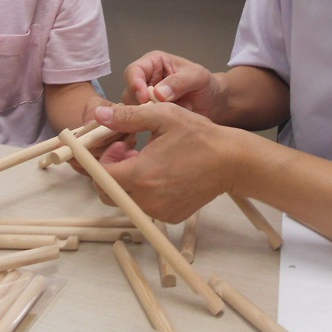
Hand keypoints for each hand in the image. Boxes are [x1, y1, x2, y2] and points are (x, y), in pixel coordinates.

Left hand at [94, 102, 238, 222]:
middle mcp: (147, 200)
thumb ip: (127, 116)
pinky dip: (147, 192)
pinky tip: (164, 172)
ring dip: (130, 181)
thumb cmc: (199, 136)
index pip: (101, 176)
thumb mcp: (163, 116)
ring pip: (128, 199)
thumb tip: (99, 114)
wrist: (231, 161)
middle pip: (109, 192)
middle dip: (113, 172)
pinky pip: (146, 206)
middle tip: (132, 152)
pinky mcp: (171, 217)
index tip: (121, 145)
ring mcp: (160, 212)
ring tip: (150, 159)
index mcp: (141, 175)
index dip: (104, 159)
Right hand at [122, 50, 222, 118]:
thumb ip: (179, 82)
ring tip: (171, 115)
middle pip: (129, 92)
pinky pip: (142, 122)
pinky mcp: (150, 116)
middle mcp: (146, 80)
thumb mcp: (197, 77)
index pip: (134, 71)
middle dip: (140, 103)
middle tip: (158, 111)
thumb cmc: (206, 84)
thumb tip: (158, 93)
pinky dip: (152, 124)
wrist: (215, 104)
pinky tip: (167, 125)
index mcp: (154, 63)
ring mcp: (147, 100)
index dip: (135, 84)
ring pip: (133, 109)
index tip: (144, 98)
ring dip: (149, 115)